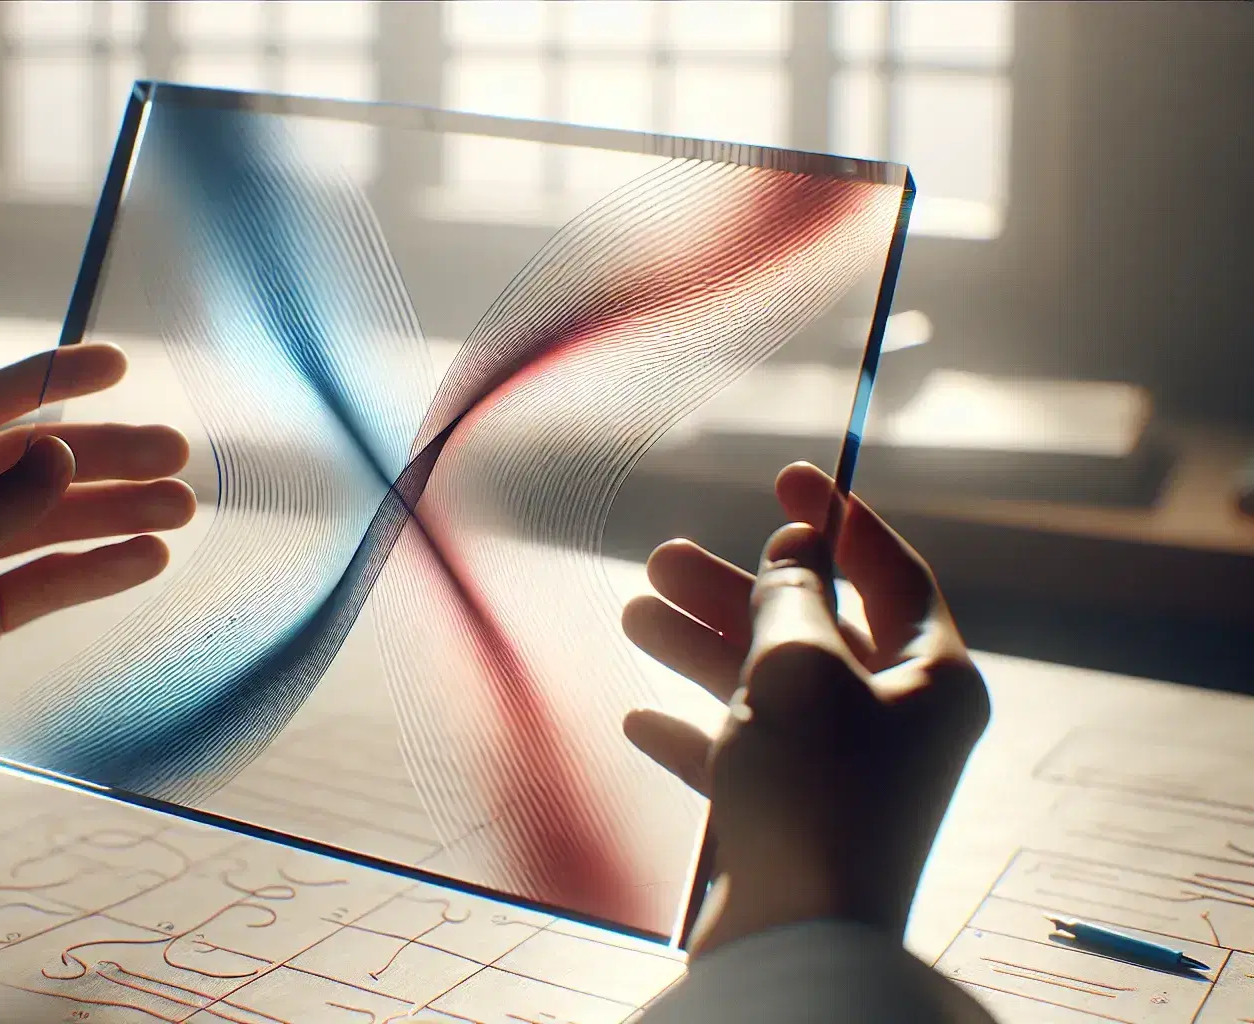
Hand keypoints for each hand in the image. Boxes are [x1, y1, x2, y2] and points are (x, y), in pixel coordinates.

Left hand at [0, 344, 195, 844]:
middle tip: (175, 453)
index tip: (115, 365)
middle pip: (24, 469)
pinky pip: (46, 581)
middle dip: (101, 458)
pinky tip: (148, 559)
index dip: (43, 380)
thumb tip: (60, 449)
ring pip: (45, 525)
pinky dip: (95, 569)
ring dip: (111, 514)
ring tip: (181, 509)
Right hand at [620, 462, 987, 954]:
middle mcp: (897, 725)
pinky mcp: (795, 824)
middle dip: (734, 591)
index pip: (893, 574)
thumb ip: (791, 595)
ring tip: (632, 614)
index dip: (838, 521)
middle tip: (659, 557)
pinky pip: (745, 761)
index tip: (785, 475)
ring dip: (701, 652)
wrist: (798, 940)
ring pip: (769, 690)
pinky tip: (639, 723)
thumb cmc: (814, 790)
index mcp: (932, 680)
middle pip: (814, 629)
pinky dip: (694, 737)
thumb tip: (796, 551)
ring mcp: (845, 778)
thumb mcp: (799, 664)